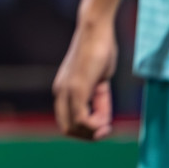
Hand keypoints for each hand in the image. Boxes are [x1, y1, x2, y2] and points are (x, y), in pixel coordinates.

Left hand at [53, 18, 116, 139]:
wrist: (96, 31)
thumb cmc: (99, 52)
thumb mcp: (99, 81)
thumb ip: (98, 100)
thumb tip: (102, 120)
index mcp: (63, 91)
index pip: (66, 123)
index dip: (85, 131)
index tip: (104, 126)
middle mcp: (61, 93)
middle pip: (68, 130)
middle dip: (89, 136)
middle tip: (106, 129)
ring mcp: (68, 91)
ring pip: (74, 128)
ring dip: (94, 131)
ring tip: (108, 121)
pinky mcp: (77, 89)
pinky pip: (81, 119)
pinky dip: (96, 126)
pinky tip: (106, 121)